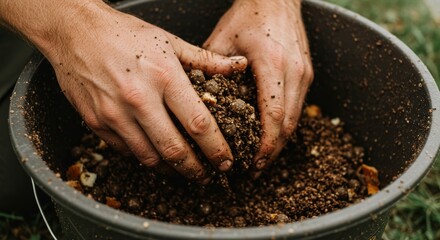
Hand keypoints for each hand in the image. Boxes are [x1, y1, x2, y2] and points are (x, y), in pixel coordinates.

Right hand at [29, 2, 246, 182]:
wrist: (74, 32)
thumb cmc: (124, 33)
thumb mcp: (169, 41)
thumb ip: (206, 60)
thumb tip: (237, 65)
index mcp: (164, 77)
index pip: (198, 123)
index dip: (216, 148)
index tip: (225, 161)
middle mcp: (140, 100)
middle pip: (175, 149)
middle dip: (196, 170)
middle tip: (207, 177)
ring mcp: (115, 114)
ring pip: (149, 157)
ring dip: (170, 170)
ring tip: (183, 170)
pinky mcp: (97, 123)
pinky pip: (126, 151)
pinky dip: (144, 157)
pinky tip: (155, 156)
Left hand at [204, 0, 312, 175]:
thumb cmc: (248, 15)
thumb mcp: (222, 38)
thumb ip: (211, 70)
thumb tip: (197, 99)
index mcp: (272, 63)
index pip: (274, 114)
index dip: (265, 143)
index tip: (253, 162)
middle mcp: (294, 71)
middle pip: (288, 123)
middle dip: (273, 150)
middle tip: (255, 169)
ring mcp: (304, 72)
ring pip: (296, 118)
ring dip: (280, 141)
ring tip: (261, 158)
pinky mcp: (306, 73)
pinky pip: (297, 106)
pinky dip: (285, 125)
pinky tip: (271, 135)